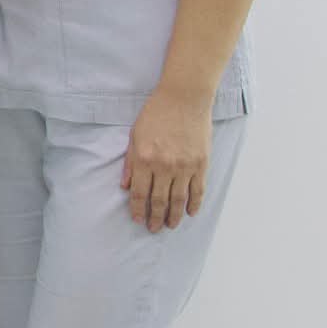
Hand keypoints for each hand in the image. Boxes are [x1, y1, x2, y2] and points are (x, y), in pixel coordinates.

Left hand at [122, 87, 212, 231]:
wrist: (184, 98)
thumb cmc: (156, 113)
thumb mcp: (134, 135)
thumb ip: (130, 163)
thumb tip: (126, 186)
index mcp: (144, 159)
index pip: (140, 193)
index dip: (138, 210)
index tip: (138, 220)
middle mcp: (164, 166)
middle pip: (159, 200)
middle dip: (155, 217)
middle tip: (154, 229)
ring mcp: (185, 166)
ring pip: (179, 199)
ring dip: (174, 215)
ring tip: (170, 225)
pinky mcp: (201, 163)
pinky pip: (198, 190)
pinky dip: (195, 203)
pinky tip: (191, 212)